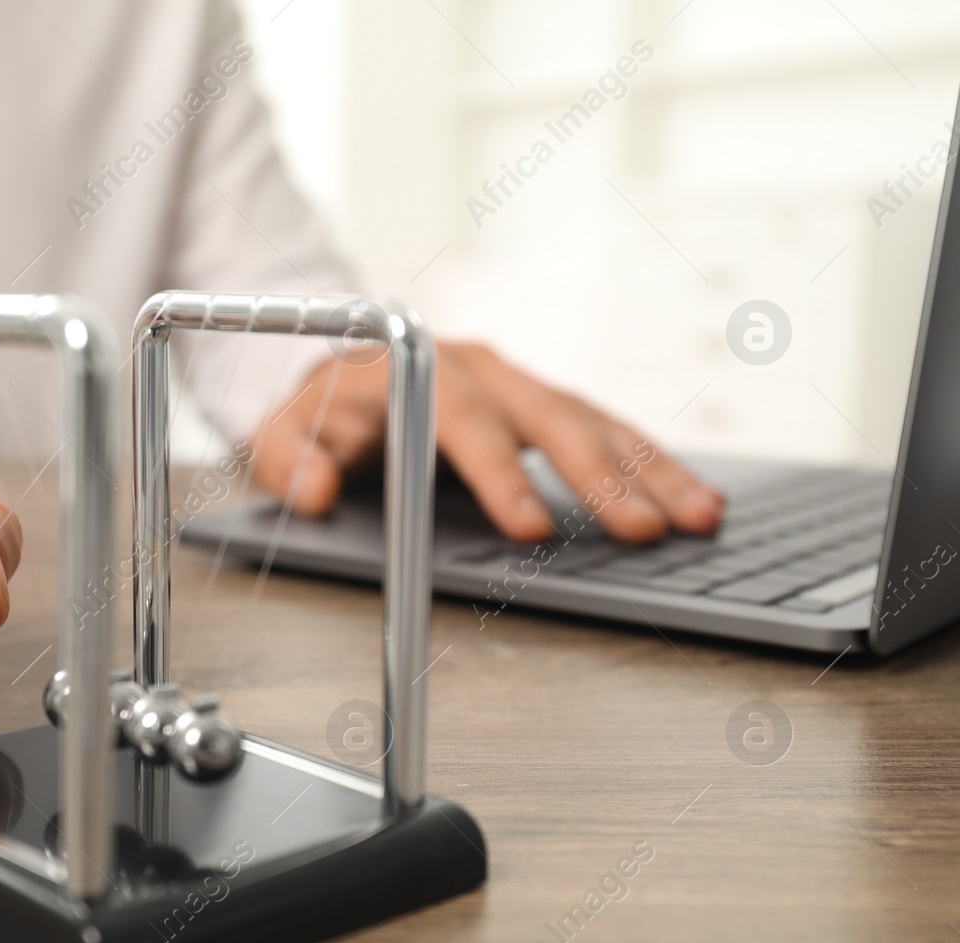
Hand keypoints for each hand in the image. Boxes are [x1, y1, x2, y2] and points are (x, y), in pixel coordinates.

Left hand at [251, 340, 722, 541]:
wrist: (346, 374)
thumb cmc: (323, 411)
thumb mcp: (283, 433)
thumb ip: (290, 460)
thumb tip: (314, 490)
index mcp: (418, 371)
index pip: (464, 420)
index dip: (498, 473)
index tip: (528, 527)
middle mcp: (483, 370)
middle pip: (549, 418)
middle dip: (599, 476)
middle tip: (641, 530)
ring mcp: (522, 385)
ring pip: (596, 422)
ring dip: (650, 470)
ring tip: (700, 517)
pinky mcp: (548, 406)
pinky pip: (609, 430)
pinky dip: (653, 464)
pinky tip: (695, 498)